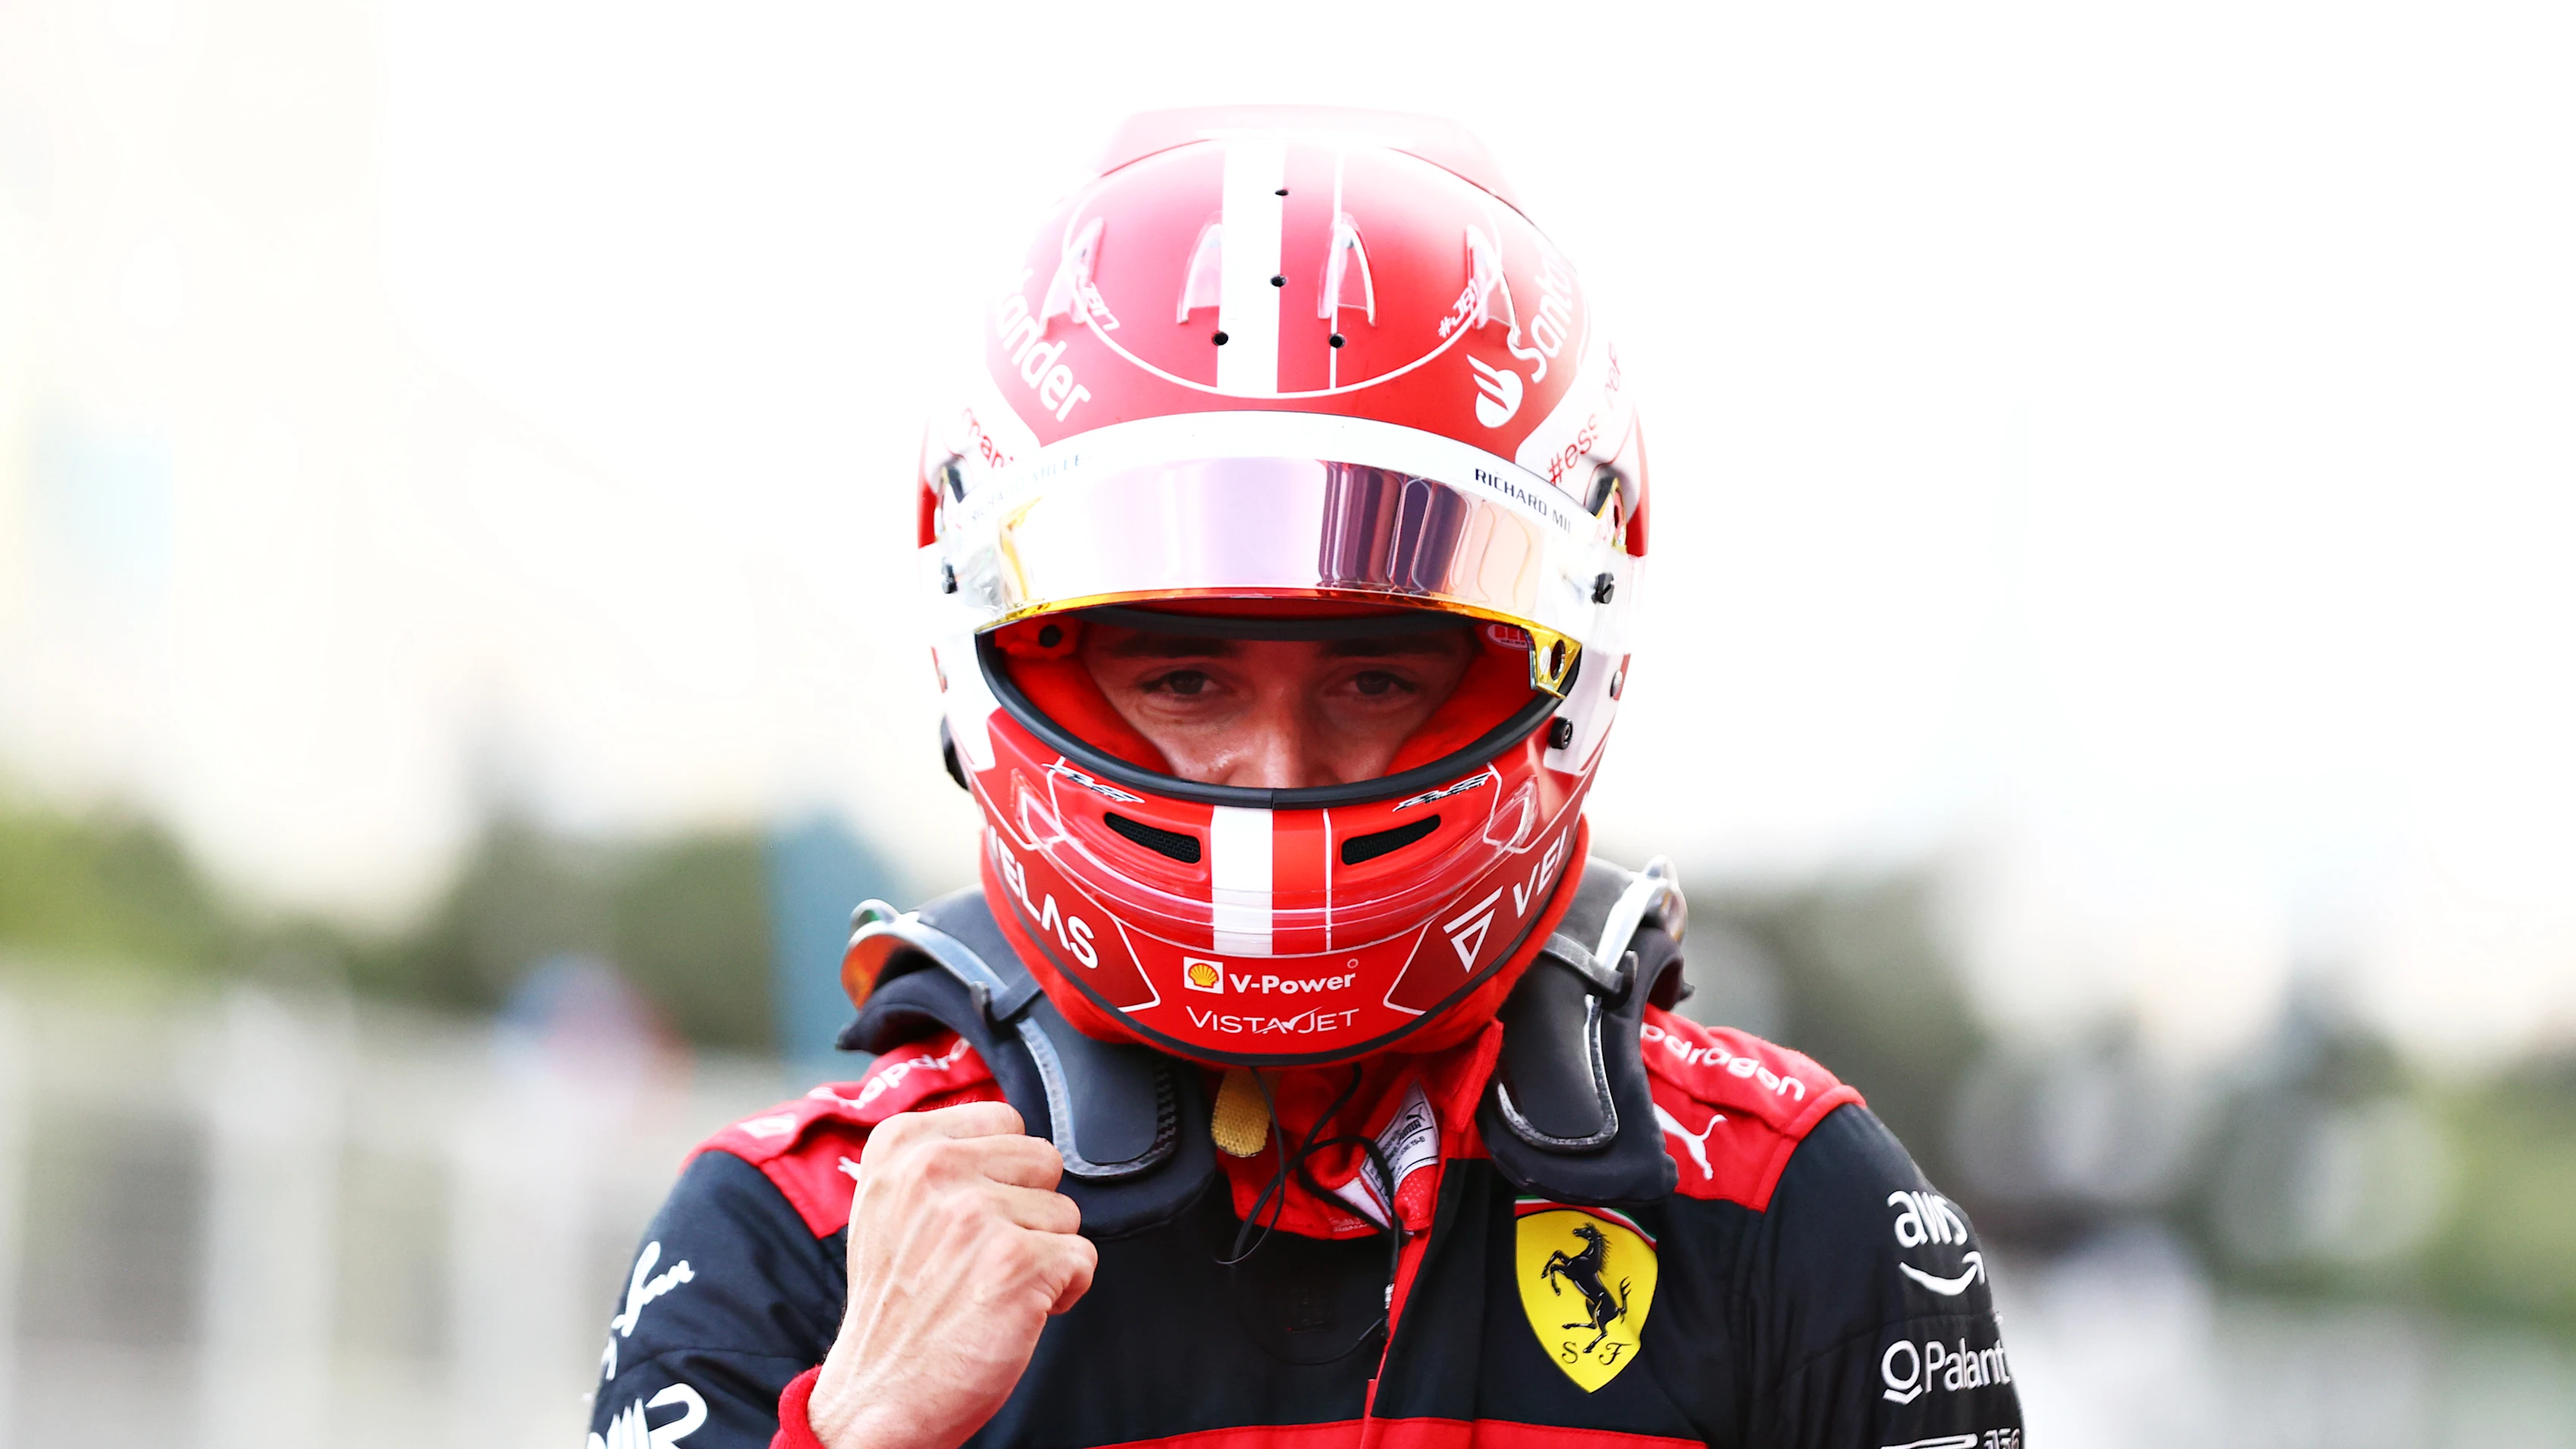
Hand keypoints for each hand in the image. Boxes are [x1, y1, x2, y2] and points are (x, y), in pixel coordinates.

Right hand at [804, 1101, 1096, 1448]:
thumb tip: (1013, 1129)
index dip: (1003, 1175)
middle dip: (1028, 1211)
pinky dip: (1062, 1292)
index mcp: (902, 1142)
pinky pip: (1083, 1258)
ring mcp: (976, 1213)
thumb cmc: (898, 1304)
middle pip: (1044, 1160)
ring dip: (1042, 1253)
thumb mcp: (893, 1202)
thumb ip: (946, 1155)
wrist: (879, 1394)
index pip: (1006, 1118)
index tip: (966, 1219)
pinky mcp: (1017, 1262)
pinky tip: (1012, 1312)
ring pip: (1066, 1212)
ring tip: (987, 1287)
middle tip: (978, 1259)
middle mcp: (935, 1168)